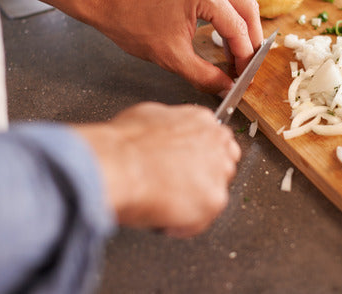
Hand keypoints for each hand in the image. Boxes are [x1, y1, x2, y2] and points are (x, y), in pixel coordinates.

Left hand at [0, 0, 260, 94]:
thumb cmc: (129, 20)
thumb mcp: (171, 56)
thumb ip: (204, 75)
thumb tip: (225, 87)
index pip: (238, 28)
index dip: (244, 56)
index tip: (243, 74)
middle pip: (248, 7)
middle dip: (251, 38)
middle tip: (246, 63)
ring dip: (243, 24)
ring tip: (238, 51)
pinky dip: (231, 12)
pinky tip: (225, 32)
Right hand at [74, 102, 240, 236]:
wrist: (118, 165)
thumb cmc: (123, 144)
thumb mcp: (147, 116)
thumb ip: (168, 126)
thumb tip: (163, 135)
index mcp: (201, 120)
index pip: (217, 141)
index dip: (200, 158)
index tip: (188, 167)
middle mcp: (216, 143)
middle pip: (223, 166)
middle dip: (202, 179)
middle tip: (176, 188)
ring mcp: (218, 172)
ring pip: (213, 194)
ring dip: (193, 202)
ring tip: (164, 203)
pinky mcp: (214, 200)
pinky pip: (201, 221)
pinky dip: (182, 225)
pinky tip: (162, 217)